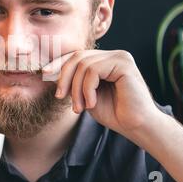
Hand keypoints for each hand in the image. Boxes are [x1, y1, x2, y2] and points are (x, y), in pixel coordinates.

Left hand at [43, 50, 160, 135]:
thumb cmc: (114, 113)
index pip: (77, 56)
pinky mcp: (124, 63)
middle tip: (61, 97)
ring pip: (83, 64)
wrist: (137, 126)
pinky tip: (92, 103)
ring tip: (80, 107)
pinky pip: (93, 71)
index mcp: (106, 60)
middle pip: (77, 57)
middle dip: (64, 77)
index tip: (45, 74)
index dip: (59, 63)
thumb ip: (74, 82)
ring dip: (76, 88)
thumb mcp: (86, 95)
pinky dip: (87, 89)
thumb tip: (51, 72)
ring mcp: (120, 57)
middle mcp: (114, 55)